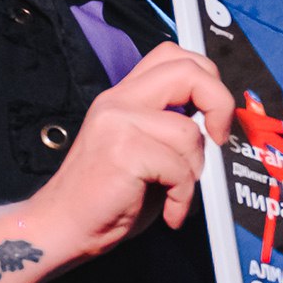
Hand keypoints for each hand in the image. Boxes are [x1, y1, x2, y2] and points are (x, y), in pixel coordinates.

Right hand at [31, 43, 233, 256]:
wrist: (64, 226)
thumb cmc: (108, 198)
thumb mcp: (144, 152)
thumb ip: (172, 130)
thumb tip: (219, 126)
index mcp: (124, 97)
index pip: (172, 56)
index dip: (206, 78)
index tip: (214, 117)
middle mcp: (118, 101)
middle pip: (187, 71)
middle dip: (219, 103)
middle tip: (219, 138)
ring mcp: (118, 123)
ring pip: (188, 133)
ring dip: (193, 171)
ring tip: (175, 193)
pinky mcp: (123, 151)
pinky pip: (179, 169)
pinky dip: (182, 197)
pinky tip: (169, 211)